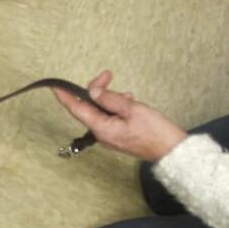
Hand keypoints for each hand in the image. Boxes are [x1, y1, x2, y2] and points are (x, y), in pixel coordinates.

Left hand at [51, 70, 187, 161]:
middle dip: (96, 90)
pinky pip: (111, 118)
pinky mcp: (119, 136)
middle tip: (107, 75)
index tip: (55, 86)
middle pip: (90, 107)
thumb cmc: (156, 132)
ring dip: (110, 98)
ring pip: (102, 111)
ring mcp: (111, 136)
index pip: (77, 109)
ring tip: (127, 95)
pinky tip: (129, 102)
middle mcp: (102, 134)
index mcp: (102, 128)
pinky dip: (117, 107)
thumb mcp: (132, 109)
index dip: (65, 96)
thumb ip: (110, 99)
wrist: (172, 152)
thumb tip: (92, 91)